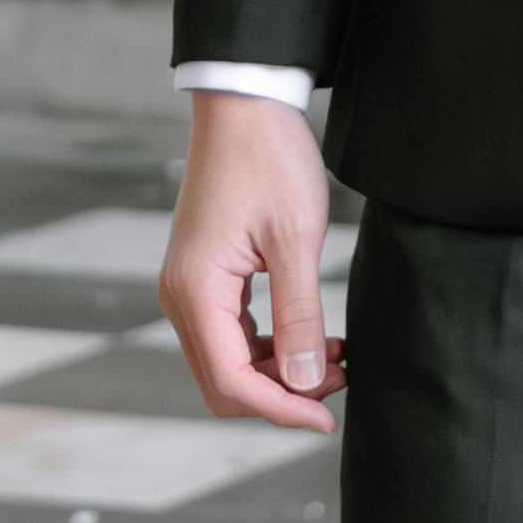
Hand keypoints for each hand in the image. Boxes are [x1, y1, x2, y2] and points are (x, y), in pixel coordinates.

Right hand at [159, 89, 346, 428]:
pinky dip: (271, 347)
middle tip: (340, 382)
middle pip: (223, 382)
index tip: (328, 418)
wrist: (245, 105)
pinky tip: (314, 337)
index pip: (231, 381)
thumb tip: (307, 383)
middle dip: (281, 394)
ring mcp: (190, 288)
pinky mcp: (205, 277)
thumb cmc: (269, 160)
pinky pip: (232, 334)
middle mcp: (182, 297)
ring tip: (337, 357)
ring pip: (229, 361)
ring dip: (280, 371)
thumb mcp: (296, 239)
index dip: (281, 409)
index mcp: (196, 291)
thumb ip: (300, 317)